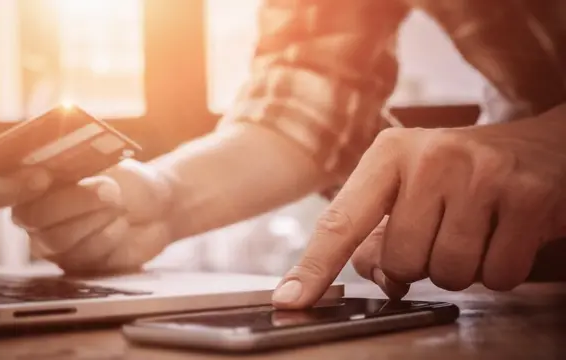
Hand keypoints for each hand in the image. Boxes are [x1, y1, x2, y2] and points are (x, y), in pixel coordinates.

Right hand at [0, 159, 174, 273]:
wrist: (160, 206)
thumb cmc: (128, 179)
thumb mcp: (107, 162)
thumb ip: (79, 163)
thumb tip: (62, 163)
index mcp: (30, 183)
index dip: (10, 187)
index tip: (42, 177)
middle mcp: (33, 216)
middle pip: (32, 216)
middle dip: (75, 201)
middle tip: (110, 190)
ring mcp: (52, 243)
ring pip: (58, 239)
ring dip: (96, 217)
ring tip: (120, 204)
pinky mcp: (75, 264)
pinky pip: (83, 256)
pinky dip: (109, 236)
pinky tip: (121, 226)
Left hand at [272, 105, 565, 307]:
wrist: (545, 146)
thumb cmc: (464, 174)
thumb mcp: (412, 187)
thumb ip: (381, 232)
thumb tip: (379, 277)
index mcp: (389, 153)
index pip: (341, 222)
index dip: (314, 267)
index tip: (290, 300)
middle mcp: (431, 157)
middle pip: (402, 261)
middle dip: (421, 263)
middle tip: (444, 231)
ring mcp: (481, 175)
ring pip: (447, 274)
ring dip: (460, 268)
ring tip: (475, 230)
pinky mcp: (528, 198)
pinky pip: (497, 276)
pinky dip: (499, 270)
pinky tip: (504, 234)